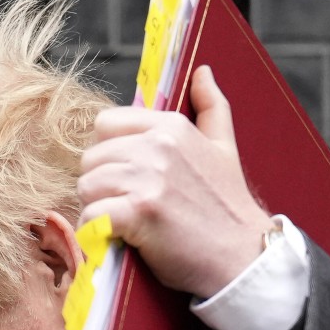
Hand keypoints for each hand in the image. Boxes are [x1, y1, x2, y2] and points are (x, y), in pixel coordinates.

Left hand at [78, 65, 272, 297]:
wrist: (243, 257)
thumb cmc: (228, 206)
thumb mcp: (224, 147)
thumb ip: (211, 107)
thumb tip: (202, 72)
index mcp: (171, 126)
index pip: (106, 124)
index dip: (109, 153)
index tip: (127, 176)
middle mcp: (158, 147)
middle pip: (91, 158)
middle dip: (101, 184)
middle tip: (127, 205)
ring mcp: (148, 179)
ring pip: (87, 185)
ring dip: (99, 209)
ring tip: (126, 222)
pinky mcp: (138, 212)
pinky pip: (91, 216)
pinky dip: (98, 232)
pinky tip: (120, 238)